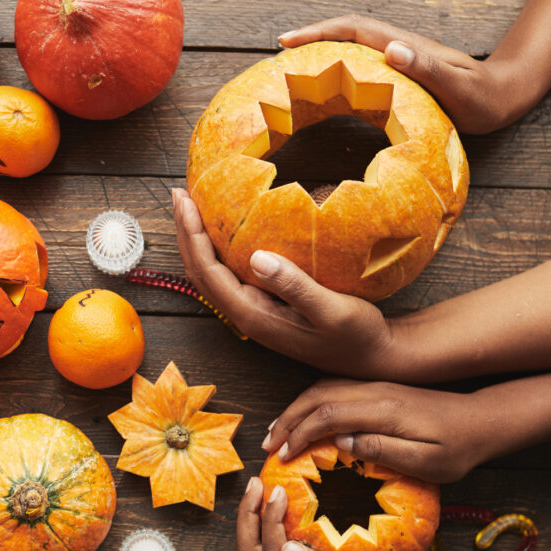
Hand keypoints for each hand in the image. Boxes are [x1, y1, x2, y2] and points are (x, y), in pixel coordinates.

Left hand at [172, 188, 399, 379]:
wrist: (371, 357)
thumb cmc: (356, 334)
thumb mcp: (332, 310)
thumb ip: (295, 287)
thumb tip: (258, 258)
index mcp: (253, 315)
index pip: (208, 272)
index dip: (193, 236)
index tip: (187, 201)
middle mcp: (245, 314)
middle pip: (200, 272)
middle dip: (185, 233)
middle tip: (180, 193)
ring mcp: (252, 310)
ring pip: (210, 273)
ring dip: (196, 240)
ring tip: (191, 205)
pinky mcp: (263, 304)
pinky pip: (228, 274)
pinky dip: (216, 248)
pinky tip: (223, 229)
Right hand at [264, 379, 495, 482]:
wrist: (483, 420)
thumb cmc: (459, 448)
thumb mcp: (428, 461)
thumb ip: (384, 451)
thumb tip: (341, 442)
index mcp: (383, 409)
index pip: (327, 416)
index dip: (299, 435)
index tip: (281, 457)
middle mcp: (374, 391)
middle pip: (316, 397)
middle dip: (287, 420)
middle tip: (267, 446)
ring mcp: (375, 386)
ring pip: (322, 389)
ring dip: (295, 410)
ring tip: (277, 434)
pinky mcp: (378, 389)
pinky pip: (334, 389)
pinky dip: (310, 403)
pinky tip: (303, 420)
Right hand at [278, 15, 526, 133]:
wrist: (507, 94)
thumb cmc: (485, 98)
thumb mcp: (460, 89)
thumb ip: (429, 69)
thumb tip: (391, 50)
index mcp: (404, 48)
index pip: (353, 30)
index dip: (318, 33)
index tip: (286, 42)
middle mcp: (397, 49)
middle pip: (345, 35)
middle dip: (310, 40)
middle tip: (278, 59)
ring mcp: (399, 60)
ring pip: (351, 50)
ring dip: (321, 54)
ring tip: (293, 74)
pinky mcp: (401, 75)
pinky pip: (360, 68)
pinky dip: (337, 72)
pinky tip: (326, 92)